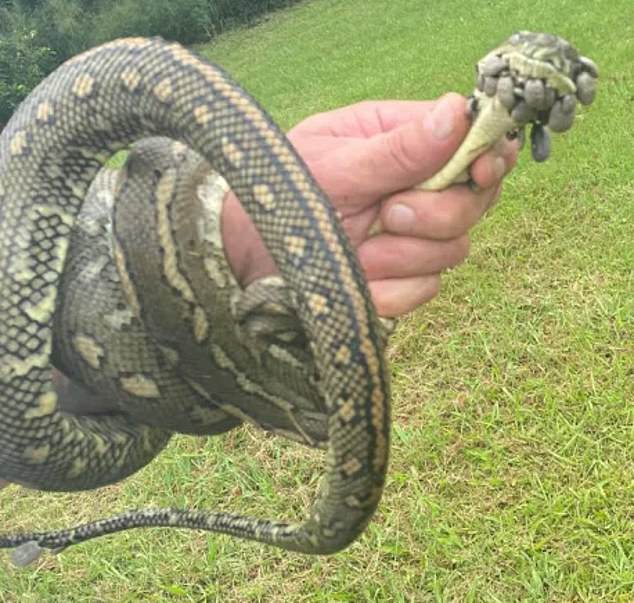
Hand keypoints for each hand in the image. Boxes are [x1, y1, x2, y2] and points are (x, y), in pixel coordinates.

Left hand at [222, 93, 517, 316]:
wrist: (248, 253)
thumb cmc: (285, 191)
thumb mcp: (336, 164)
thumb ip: (397, 149)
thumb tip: (459, 112)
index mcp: (404, 141)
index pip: (472, 143)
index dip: (489, 157)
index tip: (480, 171)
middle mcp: (416, 188)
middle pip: (475, 202)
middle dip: (436, 214)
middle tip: (388, 214)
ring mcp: (412, 237)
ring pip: (454, 250)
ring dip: (403, 255)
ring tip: (357, 249)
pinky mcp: (401, 278)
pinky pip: (424, 288)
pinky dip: (390, 288)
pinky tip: (359, 278)